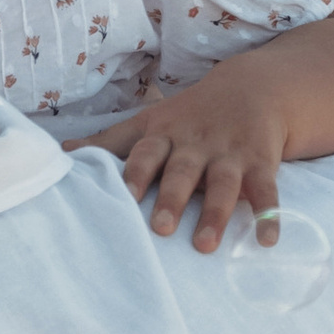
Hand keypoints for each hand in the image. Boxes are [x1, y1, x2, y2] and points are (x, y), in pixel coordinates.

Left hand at [68, 94, 280, 256]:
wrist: (252, 89)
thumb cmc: (189, 116)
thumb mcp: (150, 122)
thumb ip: (111, 141)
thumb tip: (63, 152)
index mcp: (166, 135)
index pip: (147, 152)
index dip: (136, 173)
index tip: (125, 196)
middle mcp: (197, 145)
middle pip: (183, 171)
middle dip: (172, 198)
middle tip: (159, 228)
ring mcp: (230, 155)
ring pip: (224, 185)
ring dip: (215, 214)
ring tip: (204, 245)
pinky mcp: (261, 164)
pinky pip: (266, 192)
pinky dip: (269, 217)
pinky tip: (266, 242)